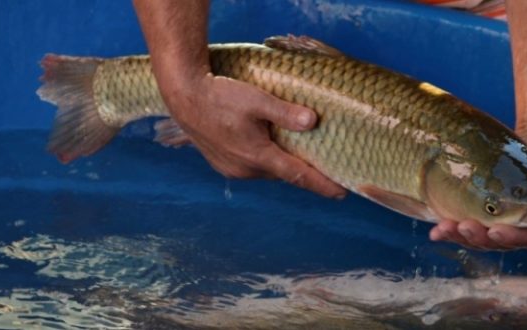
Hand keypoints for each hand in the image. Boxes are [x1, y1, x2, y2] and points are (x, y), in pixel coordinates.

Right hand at [162, 73, 346, 198]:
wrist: (184, 97)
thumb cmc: (221, 96)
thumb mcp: (257, 100)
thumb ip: (285, 113)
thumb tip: (312, 122)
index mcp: (258, 157)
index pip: (298, 176)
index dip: (321, 185)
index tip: (341, 193)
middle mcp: (246, 169)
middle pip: (283, 172)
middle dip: (301, 169)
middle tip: (323, 161)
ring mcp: (232, 169)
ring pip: (267, 169)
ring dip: (280, 162)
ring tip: (293, 150)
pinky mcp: (222, 164)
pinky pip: (251, 166)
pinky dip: (263, 159)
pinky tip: (266, 145)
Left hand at [429, 111, 526, 250]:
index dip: (512, 238)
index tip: (495, 231)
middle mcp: (523, 226)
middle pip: (499, 242)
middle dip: (479, 238)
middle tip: (462, 228)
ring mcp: (502, 219)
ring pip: (481, 237)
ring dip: (461, 236)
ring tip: (443, 230)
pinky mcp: (484, 211)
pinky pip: (468, 224)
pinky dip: (452, 228)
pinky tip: (436, 230)